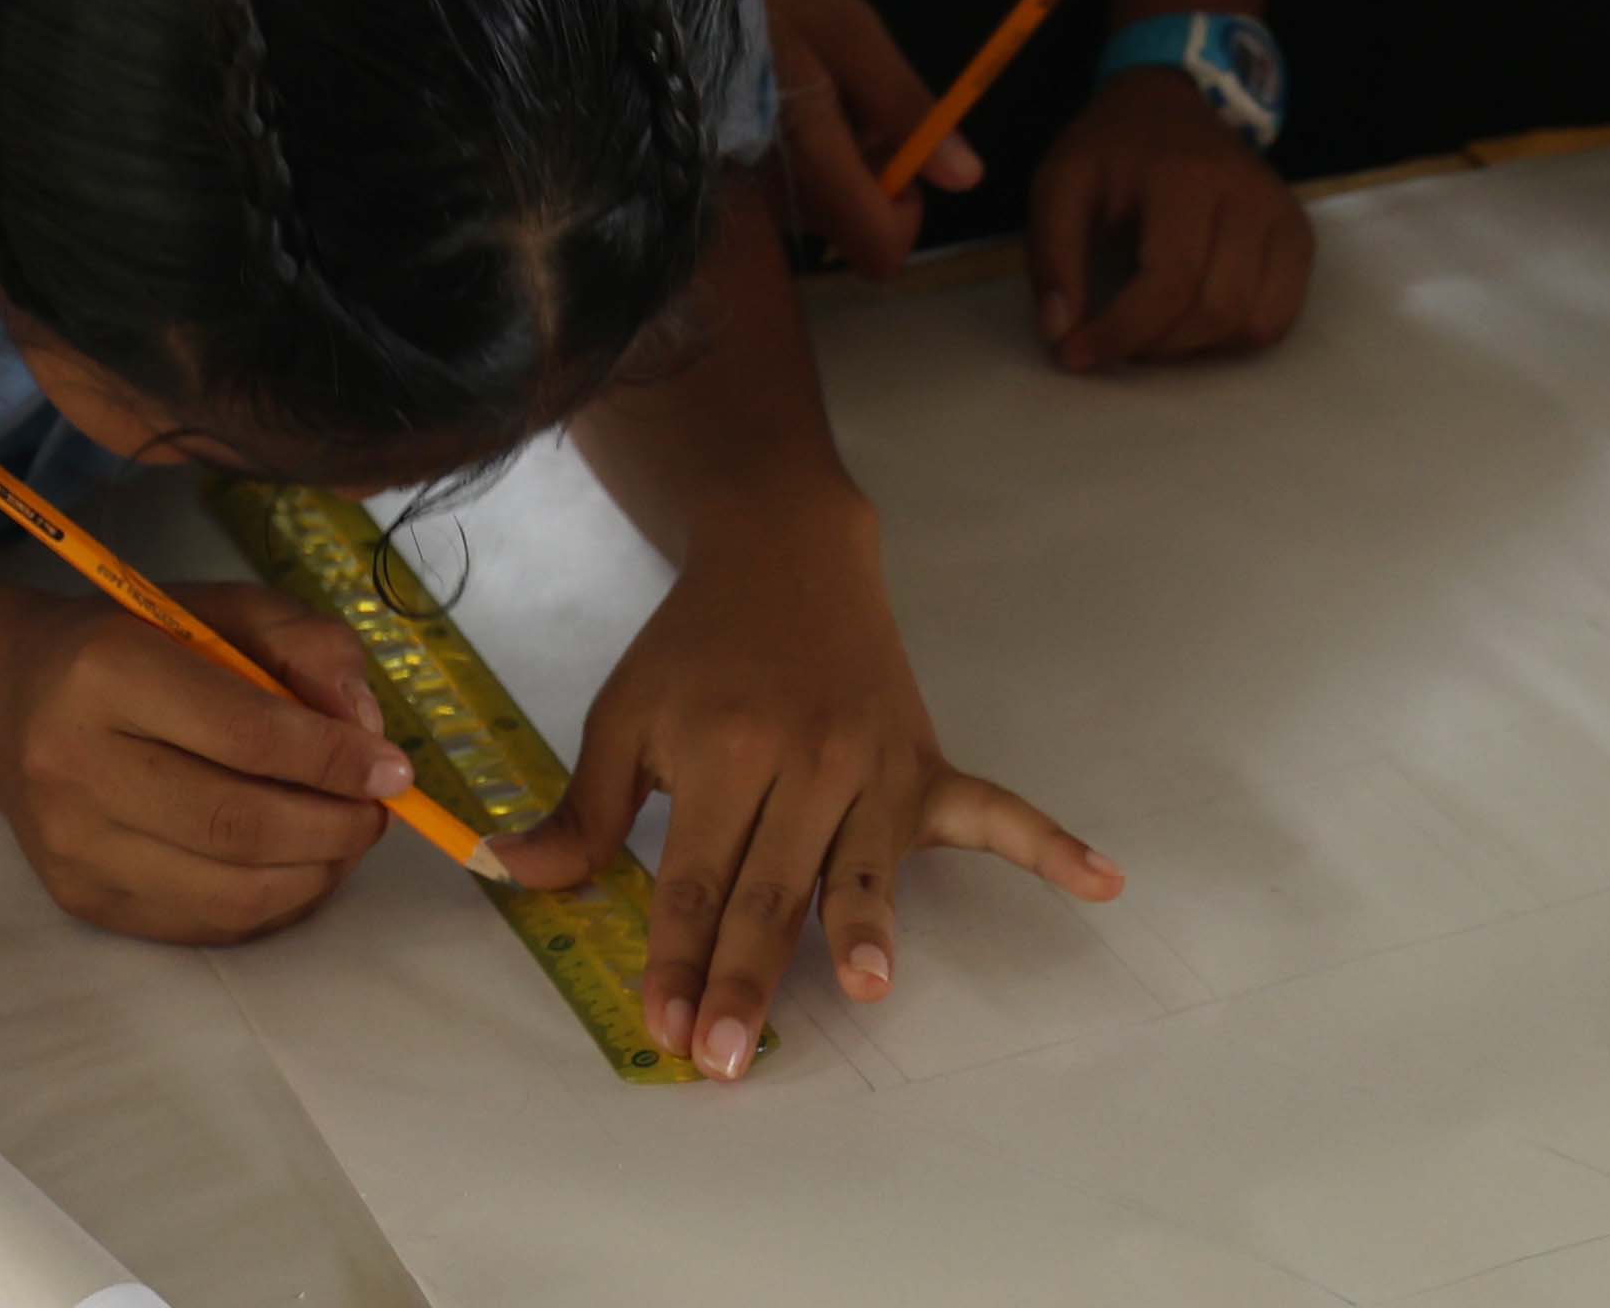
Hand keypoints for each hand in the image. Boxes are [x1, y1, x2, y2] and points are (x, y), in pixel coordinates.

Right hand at [0, 580, 413, 945]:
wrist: (16, 701)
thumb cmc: (140, 644)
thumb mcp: (227, 610)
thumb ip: (309, 648)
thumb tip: (367, 733)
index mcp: (108, 670)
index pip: (247, 734)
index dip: (335, 761)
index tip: (395, 770)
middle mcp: (74, 764)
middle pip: (238, 826)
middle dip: (334, 828)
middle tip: (377, 813)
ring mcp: (71, 846)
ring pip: (227, 894)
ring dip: (314, 874)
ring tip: (344, 839)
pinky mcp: (80, 900)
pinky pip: (203, 926)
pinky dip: (272, 906)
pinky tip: (296, 867)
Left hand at [501, 501, 1113, 1079]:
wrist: (786, 550)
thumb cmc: (696, 648)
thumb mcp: (626, 717)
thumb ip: (581, 811)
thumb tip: (507, 876)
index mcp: (721, 751)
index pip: (692, 878)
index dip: (673, 957)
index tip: (660, 1028)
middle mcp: (803, 759)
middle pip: (771, 890)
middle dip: (745, 979)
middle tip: (726, 1059)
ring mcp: (875, 762)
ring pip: (863, 866)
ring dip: (867, 924)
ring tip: (868, 985)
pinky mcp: (926, 760)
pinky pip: (996, 809)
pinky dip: (1049, 844)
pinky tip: (1102, 882)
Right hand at [761, 0, 962, 280]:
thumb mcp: (850, 31)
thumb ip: (906, 109)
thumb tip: (968, 179)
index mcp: (814, 159)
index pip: (880, 250)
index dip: (906, 211)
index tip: (894, 149)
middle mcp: (773, 196)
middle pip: (849, 230)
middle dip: (866, 177)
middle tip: (846, 101)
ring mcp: (739, 194)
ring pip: (815, 211)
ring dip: (829, 164)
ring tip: (804, 90)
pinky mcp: (714, 180)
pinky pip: (778, 191)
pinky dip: (793, 157)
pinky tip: (775, 99)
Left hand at [1028, 64, 1310, 371]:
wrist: (1171, 102)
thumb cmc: (1113, 149)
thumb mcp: (1059, 185)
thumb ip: (1053, 258)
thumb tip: (1062, 334)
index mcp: (1185, 176)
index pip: (1169, 282)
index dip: (1122, 332)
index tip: (1076, 354)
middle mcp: (1247, 195)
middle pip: (1215, 311)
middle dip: (1155, 346)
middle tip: (1113, 339)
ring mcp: (1283, 215)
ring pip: (1253, 324)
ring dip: (1195, 349)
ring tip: (1152, 328)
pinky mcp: (1298, 235)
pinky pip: (1279, 318)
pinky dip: (1233, 338)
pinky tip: (1193, 320)